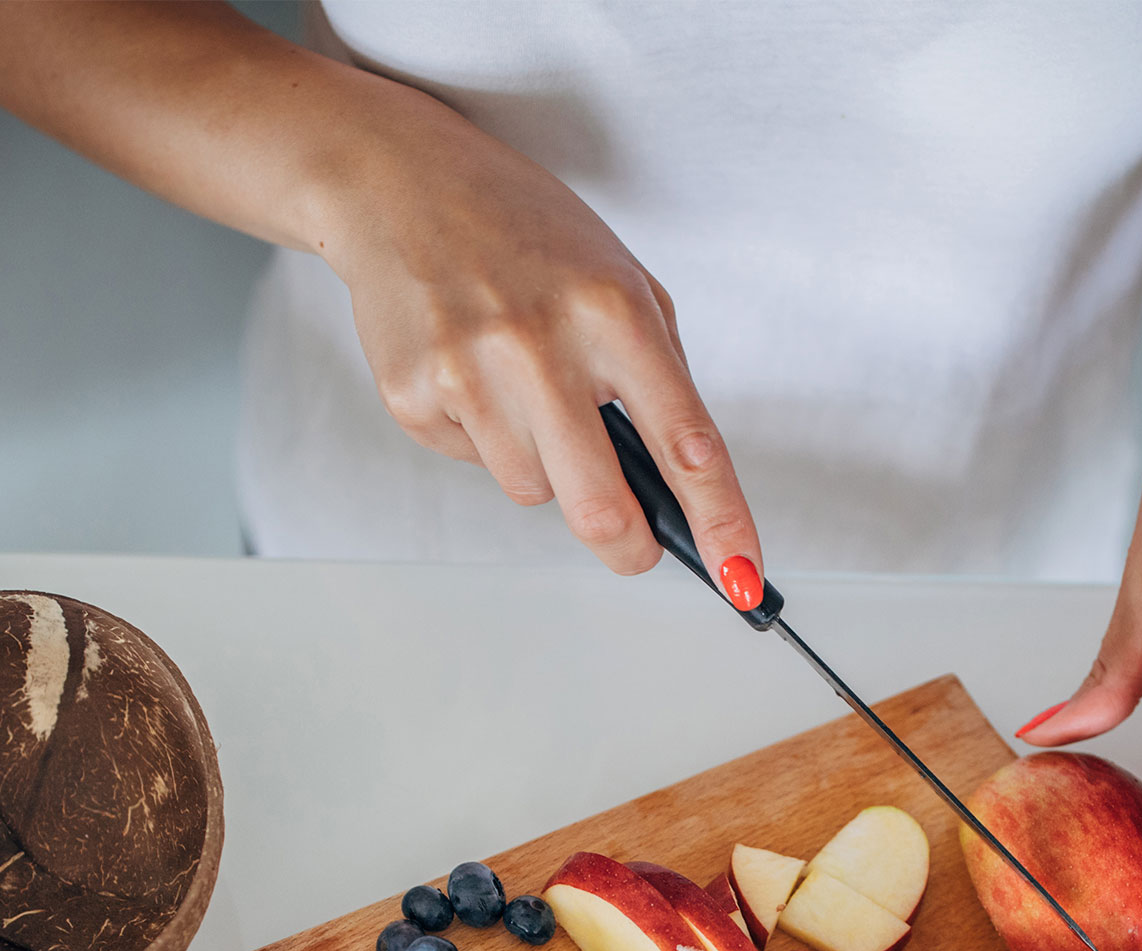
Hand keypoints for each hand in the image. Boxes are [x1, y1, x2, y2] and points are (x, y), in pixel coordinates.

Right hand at [319, 91, 762, 599]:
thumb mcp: (618, 279)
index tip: (742, 576)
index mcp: (614, 313)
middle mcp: (543, 345)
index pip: (686, 443)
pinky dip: (483, 438)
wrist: (399, 183)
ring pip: (533, 491)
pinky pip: (475, 464)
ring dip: (542, 465)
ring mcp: (472, 373)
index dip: (720, 521)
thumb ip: (655, 374)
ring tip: (519, 385)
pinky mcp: (414, 396)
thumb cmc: (523, 233)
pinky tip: (470, 373)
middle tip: (635, 546)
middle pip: (601, 509)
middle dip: (629, 547)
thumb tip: (680, 484)